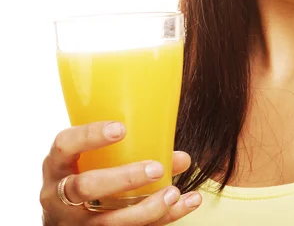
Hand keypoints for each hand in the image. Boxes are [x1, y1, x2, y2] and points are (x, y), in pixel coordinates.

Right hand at [40, 121, 201, 224]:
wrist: (63, 218)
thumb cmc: (83, 175)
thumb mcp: (89, 159)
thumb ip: (127, 150)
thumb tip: (181, 158)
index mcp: (57, 165)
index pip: (65, 145)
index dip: (90, 136)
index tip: (121, 128)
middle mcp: (59, 196)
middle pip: (85, 188)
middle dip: (123, 178)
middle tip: (156, 168)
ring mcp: (75, 223)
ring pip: (108, 222)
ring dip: (146, 208)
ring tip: (174, 193)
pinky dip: (162, 219)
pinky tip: (184, 204)